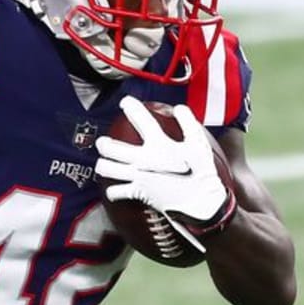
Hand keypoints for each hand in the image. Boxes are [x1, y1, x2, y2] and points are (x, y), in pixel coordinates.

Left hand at [95, 97, 234, 234]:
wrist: (199, 202)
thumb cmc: (200, 173)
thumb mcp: (198, 143)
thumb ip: (188, 122)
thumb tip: (179, 108)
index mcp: (158, 144)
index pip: (140, 119)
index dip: (130, 106)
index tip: (125, 102)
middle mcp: (143, 159)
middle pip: (110, 148)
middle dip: (103, 143)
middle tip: (103, 142)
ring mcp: (138, 177)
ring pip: (107, 169)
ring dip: (103, 165)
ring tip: (103, 163)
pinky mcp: (138, 193)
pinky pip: (116, 192)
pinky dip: (113, 191)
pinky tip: (114, 189)